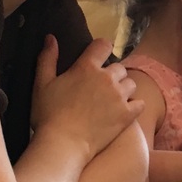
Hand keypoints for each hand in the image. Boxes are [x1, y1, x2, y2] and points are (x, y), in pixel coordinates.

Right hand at [31, 35, 143, 156]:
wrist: (63, 144)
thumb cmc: (49, 115)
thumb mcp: (42, 84)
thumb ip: (47, 58)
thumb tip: (51, 37)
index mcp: (87, 67)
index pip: (103, 45)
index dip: (101, 49)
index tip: (98, 58)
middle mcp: (107, 78)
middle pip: (119, 67)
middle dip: (112, 75)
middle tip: (100, 88)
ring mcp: (119, 97)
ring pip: (131, 84)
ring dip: (123, 89)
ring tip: (112, 101)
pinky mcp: (127, 115)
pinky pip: (139, 103)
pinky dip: (134, 106)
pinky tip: (124, 112)